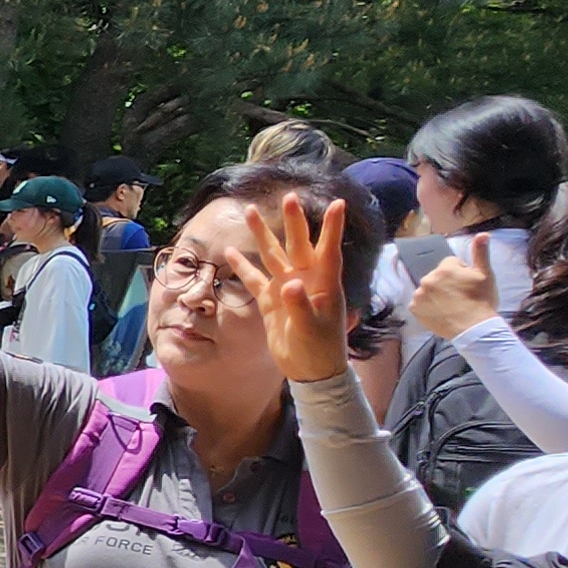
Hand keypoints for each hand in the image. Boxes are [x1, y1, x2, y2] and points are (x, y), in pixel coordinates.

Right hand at [249, 191, 351, 384]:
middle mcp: (306, 279)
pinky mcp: (270, 301)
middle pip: (297, 245)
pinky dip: (242, 265)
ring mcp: (286, 288)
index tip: (337, 203)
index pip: (328, 250)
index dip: (332, 228)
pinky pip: (254, 278)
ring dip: (263, 234)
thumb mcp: (312, 329)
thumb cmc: (320, 349)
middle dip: (292, 221)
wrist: (310, 370)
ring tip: (250, 210)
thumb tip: (288, 284)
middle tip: (288, 197)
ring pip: (273, 255)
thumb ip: (300, 305)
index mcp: (324, 283)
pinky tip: (230, 251)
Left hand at [408, 244, 496, 340]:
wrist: (474, 329)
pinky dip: (427, 307)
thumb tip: (482, 234)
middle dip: (447, 283)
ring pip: (428, 290)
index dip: (461, 274)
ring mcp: (419, 295)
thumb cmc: (482, 301)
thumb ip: (480, 253)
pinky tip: (440, 312)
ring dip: (436, 295)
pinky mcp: (415, 309)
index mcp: (445, 268)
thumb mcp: (485, 275)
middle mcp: (428, 279)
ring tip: (451, 306)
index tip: (468, 286)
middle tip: (460, 297)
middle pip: (438, 277)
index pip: (451, 264)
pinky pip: (419, 304)